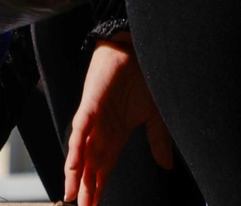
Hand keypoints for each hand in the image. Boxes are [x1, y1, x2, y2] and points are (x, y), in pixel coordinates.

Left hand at [63, 34, 173, 205]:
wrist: (137, 49)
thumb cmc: (142, 78)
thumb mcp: (154, 116)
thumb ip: (157, 141)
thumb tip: (167, 166)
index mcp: (115, 135)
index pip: (104, 167)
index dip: (99, 187)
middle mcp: (102, 130)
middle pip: (91, 166)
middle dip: (86, 188)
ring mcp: (94, 118)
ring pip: (81, 152)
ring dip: (77, 174)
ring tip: (72, 195)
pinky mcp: (90, 104)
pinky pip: (80, 129)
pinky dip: (77, 147)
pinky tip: (73, 166)